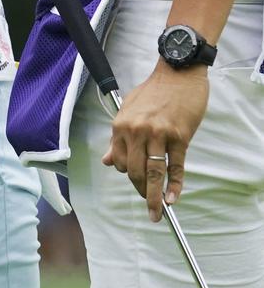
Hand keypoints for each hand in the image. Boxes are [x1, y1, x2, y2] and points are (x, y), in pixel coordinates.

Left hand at [102, 61, 208, 221]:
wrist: (178, 73)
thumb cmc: (154, 91)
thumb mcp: (129, 109)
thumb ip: (118, 137)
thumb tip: (107, 161)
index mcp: (122, 125)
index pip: (121, 161)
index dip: (129, 175)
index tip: (137, 182)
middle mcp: (137, 131)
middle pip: (135, 172)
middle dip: (141, 192)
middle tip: (149, 206)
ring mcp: (159, 135)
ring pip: (154, 174)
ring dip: (154, 198)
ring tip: (157, 213)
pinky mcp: (179, 137)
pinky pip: (175, 167)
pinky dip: (174, 186)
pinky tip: (172, 199)